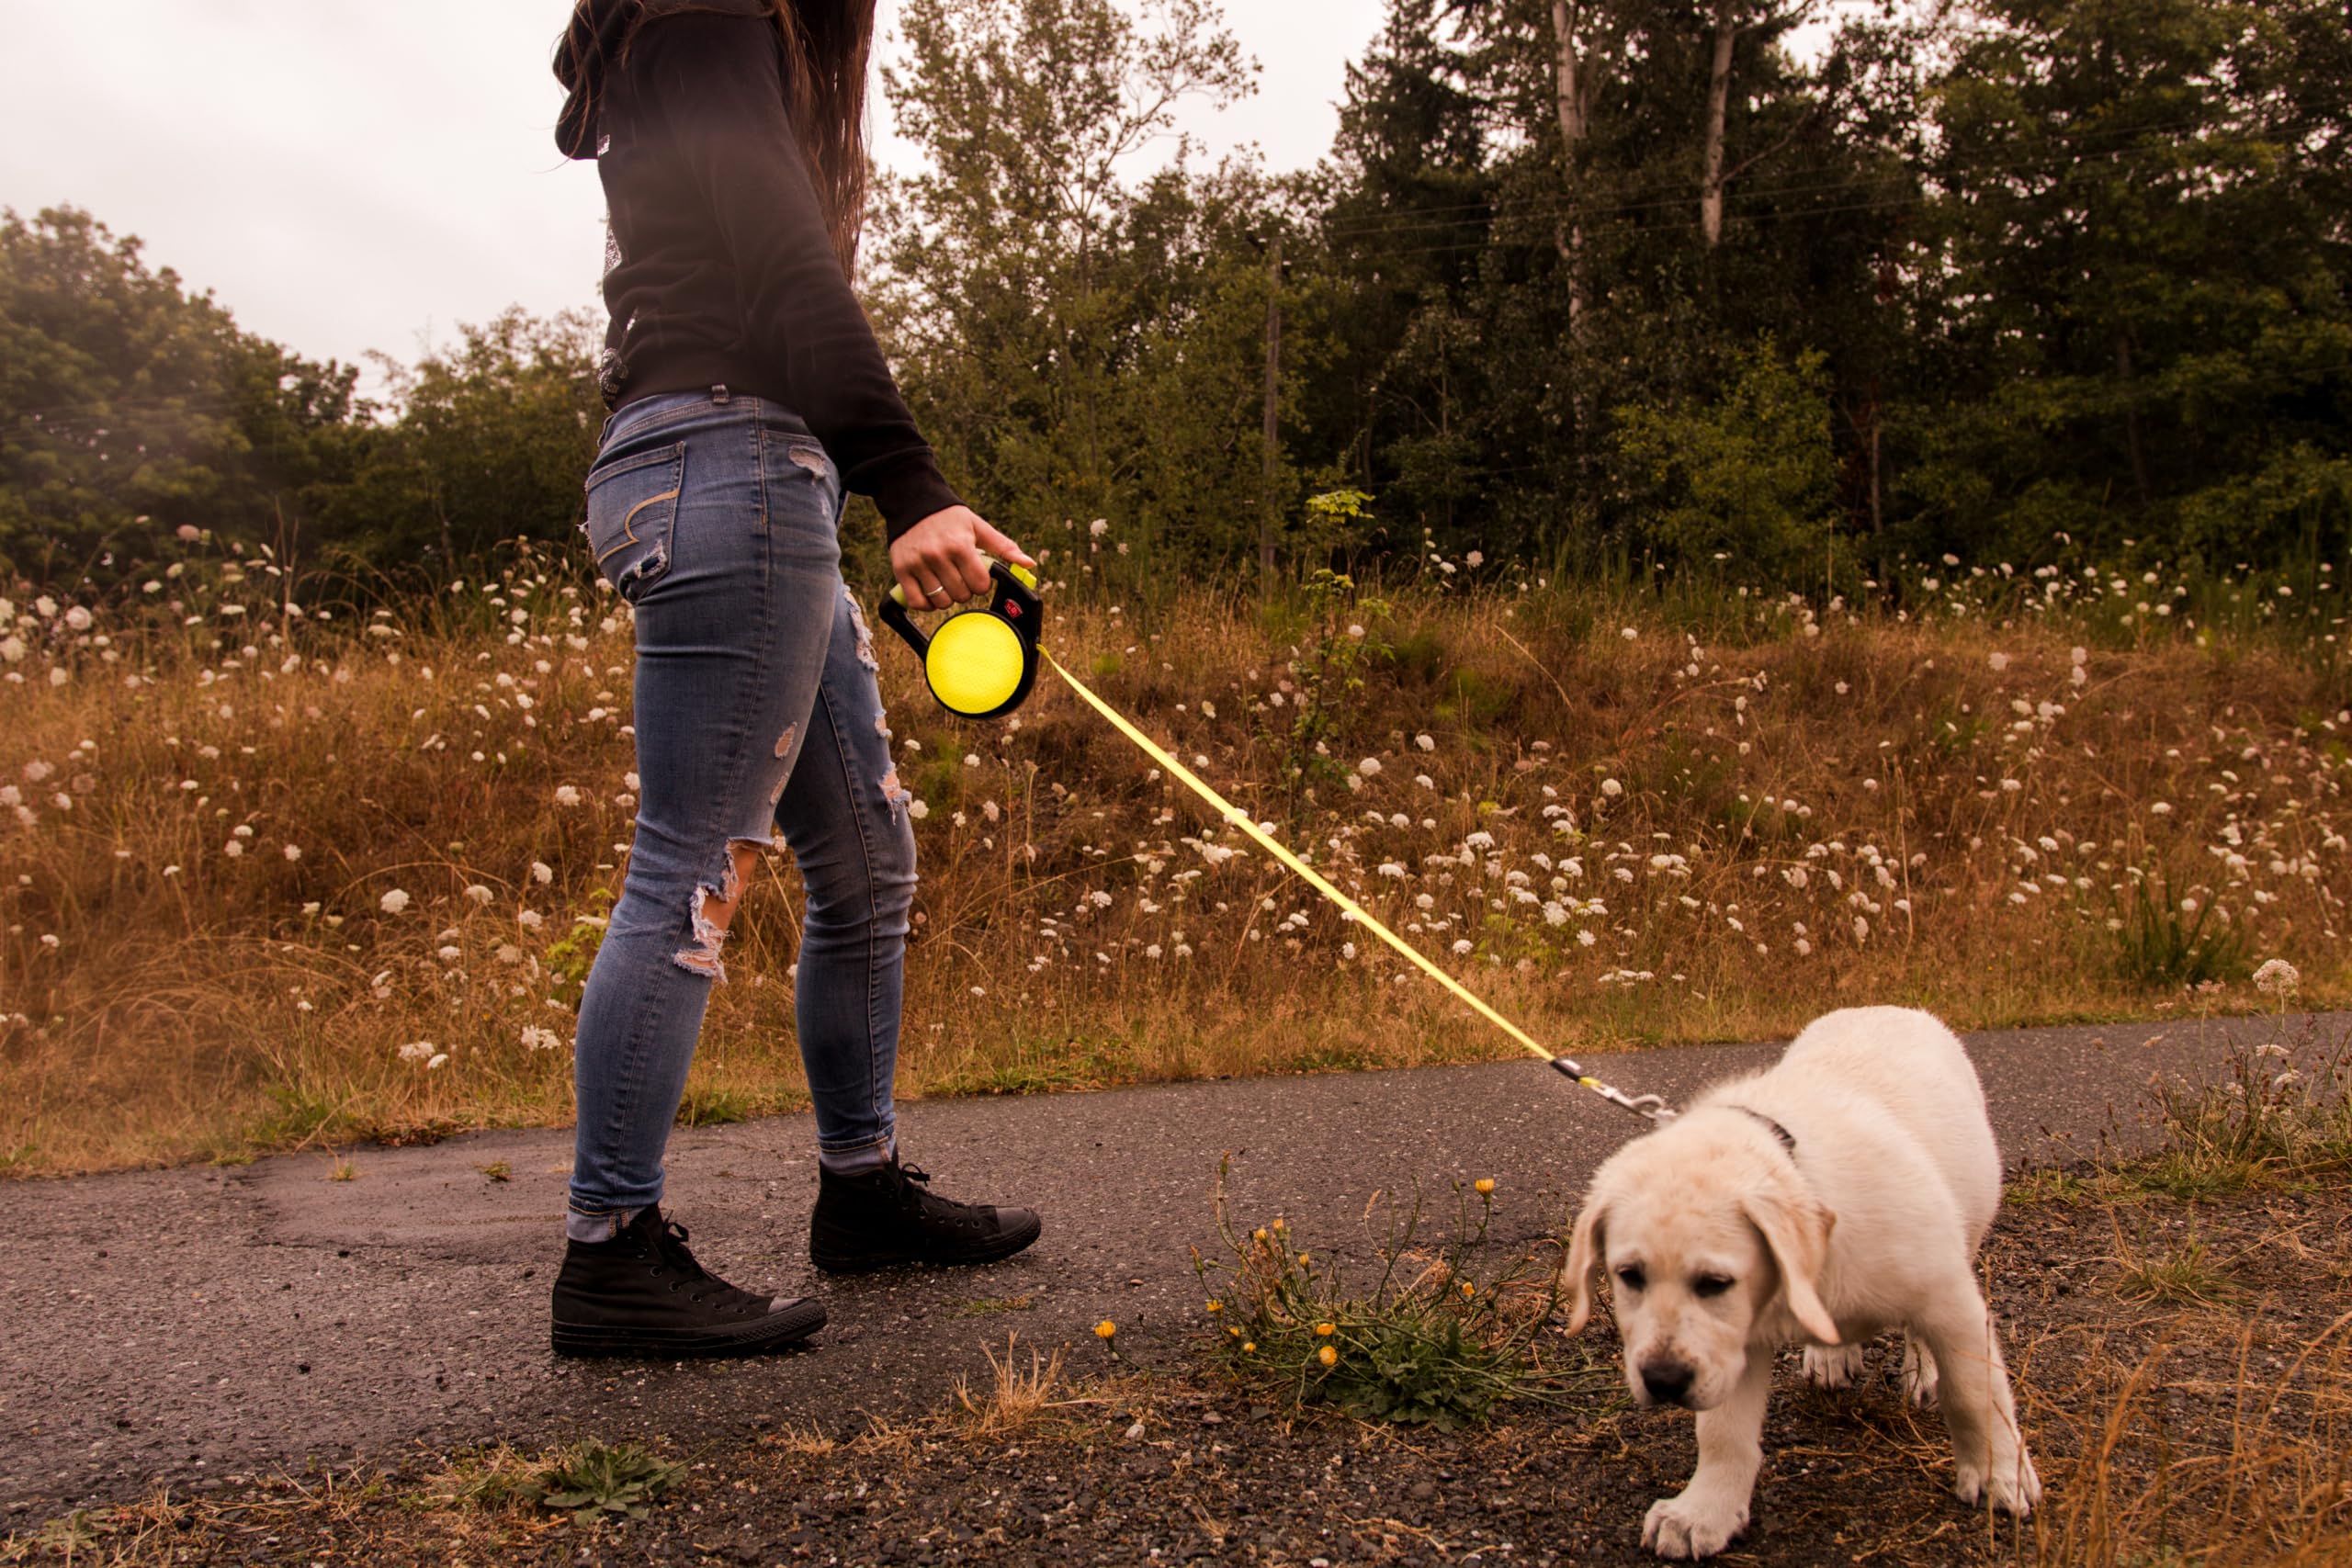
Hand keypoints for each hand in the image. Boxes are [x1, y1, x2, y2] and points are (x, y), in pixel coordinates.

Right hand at [889, 505, 1034, 608]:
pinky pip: (917, 602)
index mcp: (960, 545)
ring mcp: (918, 564)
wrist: (912, 502)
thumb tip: (1029, 563)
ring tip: (946, 583)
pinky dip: (927, 604)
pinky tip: (931, 593)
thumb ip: (1004, 547)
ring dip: (947, 598)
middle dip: (965, 590)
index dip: (981, 584)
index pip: (979, 584)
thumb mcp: (978, 527)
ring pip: (941, 602)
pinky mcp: (901, 570)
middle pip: (961, 595)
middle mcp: (938, 555)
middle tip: (960, 577)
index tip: (976, 576)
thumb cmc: (950, 517)